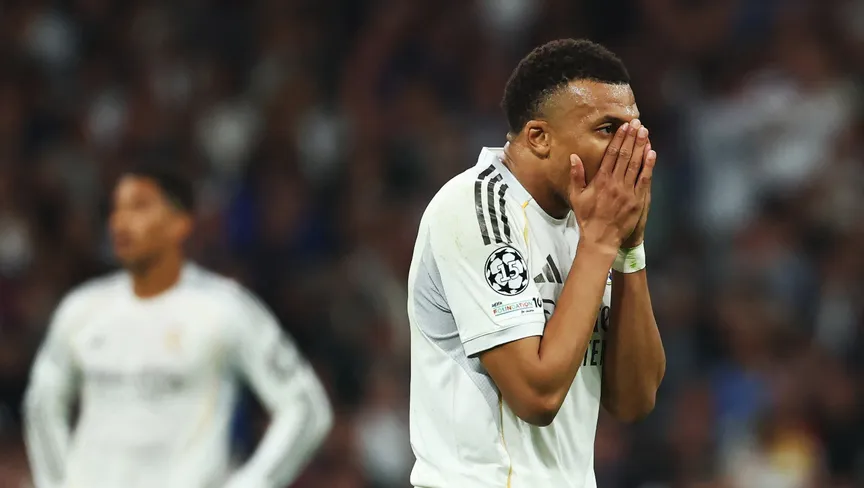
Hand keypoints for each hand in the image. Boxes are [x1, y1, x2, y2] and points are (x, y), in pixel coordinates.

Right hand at [568, 120, 652, 253]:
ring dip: (641, 147)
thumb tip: (574, 156)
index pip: (612, 154)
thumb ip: (576, 176)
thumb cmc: (587, 217)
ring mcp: (628, 191)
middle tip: (637, 124)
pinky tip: (651, 153)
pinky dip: (648, 165)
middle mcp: (615, 183)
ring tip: (645, 133)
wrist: (601, 238)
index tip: (624, 127)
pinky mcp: (637, 200)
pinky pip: (644, 179)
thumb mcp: (576, 196)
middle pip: (626, 155)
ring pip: (636, 164)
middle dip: (632, 138)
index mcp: (601, 180)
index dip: (619, 139)